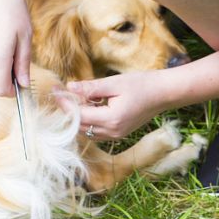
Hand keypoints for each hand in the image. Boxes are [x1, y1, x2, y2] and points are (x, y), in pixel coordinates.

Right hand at [0, 0, 31, 96]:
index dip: (13, 91)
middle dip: (12, 72)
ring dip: (6, 59)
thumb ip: (23, 62)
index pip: (0, 90)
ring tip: (14, 36)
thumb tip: (23, 84)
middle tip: (24, 49)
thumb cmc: (12, 9)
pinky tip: (4, 30)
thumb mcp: (25, 36)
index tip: (24, 82)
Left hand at [54, 71, 169, 139]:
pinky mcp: (119, 133)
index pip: (79, 115)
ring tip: (71, 100)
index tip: (54, 91)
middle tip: (59, 94)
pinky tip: (87, 107)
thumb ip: (90, 88)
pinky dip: (88, 121)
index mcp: (111, 120)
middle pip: (80, 127)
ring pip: (87, 131)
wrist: (164, 93)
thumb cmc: (142, 84)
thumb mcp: (114, 83)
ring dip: (77, 117)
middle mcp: (112, 132)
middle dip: (68, 112)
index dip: (64, 104)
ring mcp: (117, 135)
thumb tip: (69, 88)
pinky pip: (97, 131)